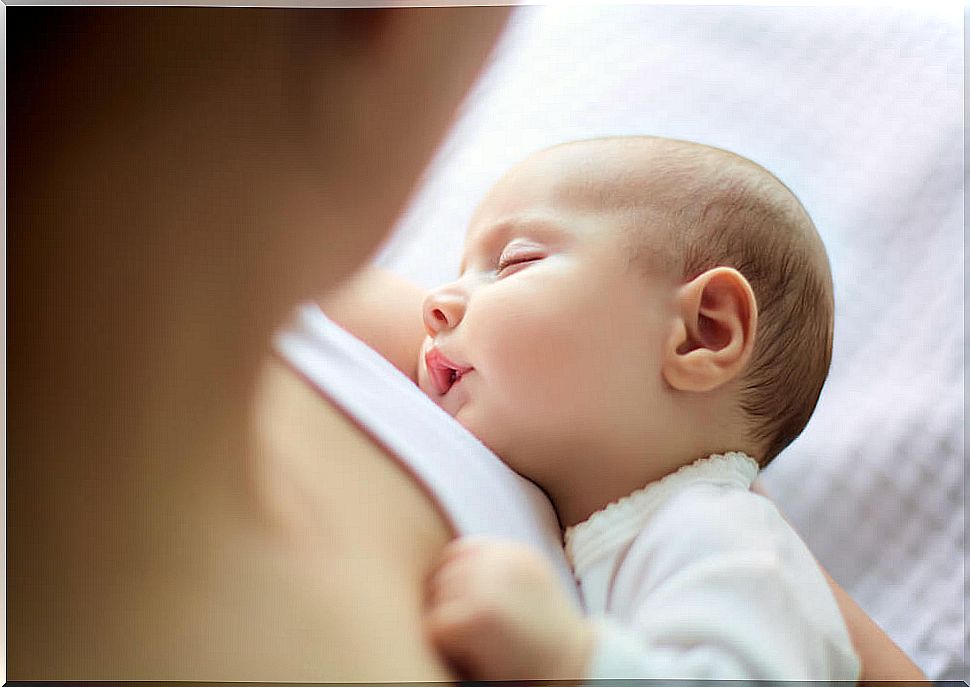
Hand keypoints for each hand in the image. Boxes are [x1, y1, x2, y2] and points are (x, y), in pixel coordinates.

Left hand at [424, 536, 592, 680]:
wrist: (577, 668)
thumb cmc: (548, 637)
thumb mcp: (532, 586)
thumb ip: (500, 571)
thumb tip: (449, 569)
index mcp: (515, 554)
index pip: (462, 551)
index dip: (455, 578)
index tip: (462, 604)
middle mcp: (501, 561)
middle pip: (446, 573)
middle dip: (448, 600)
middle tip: (471, 630)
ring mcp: (487, 586)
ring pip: (438, 597)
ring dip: (447, 619)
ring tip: (476, 642)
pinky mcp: (475, 616)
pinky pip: (437, 624)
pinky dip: (447, 643)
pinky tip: (474, 654)